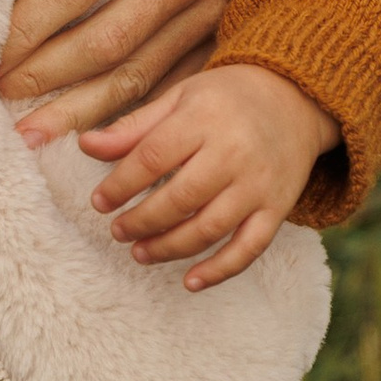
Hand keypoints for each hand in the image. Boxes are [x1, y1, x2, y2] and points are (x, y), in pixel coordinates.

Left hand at [0, 0, 225, 146]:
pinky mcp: (219, 47)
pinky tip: (78, 137)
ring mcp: (211, 14)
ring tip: (26, 135)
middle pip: (101, 42)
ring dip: (72, 113)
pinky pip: (160, 95)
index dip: (23, 30)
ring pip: (131, 79)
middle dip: (41, 76)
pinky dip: (116, 119)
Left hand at [81, 62, 339, 289]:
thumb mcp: (179, 99)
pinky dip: (220, 270)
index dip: (121, 184)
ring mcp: (259, 184)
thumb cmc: (225, 99)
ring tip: (140, 252)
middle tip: (117, 231)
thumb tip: (85, 145)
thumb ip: (134, 127)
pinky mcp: (277, 208)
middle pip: (181, 198)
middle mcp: (235, 152)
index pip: (153, 157)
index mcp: (204, 118)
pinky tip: (190, 282)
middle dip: (142, 221)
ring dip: (170, 248)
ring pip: (211, 228)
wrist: (295, 99)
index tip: (99, 202)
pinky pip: (250, 247)